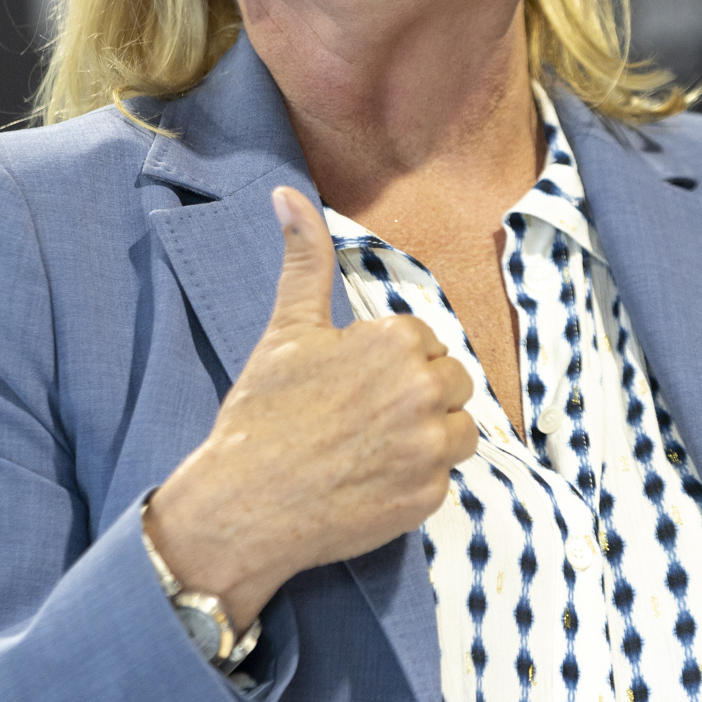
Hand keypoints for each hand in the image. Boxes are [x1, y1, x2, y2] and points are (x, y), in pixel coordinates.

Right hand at [144, 185, 477, 631]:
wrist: (241, 506)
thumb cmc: (261, 415)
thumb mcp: (286, 330)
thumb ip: (305, 260)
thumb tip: (288, 194)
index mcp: (394, 341)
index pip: (423, 342)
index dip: (385, 365)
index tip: (348, 387)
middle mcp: (422, 390)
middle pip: (451, 382)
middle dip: (416, 397)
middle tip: (361, 419)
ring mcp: (429, 448)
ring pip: (460, 430)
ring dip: (428, 438)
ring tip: (374, 449)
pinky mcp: (429, 497)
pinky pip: (445, 478)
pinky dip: (416, 481)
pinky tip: (371, 483)